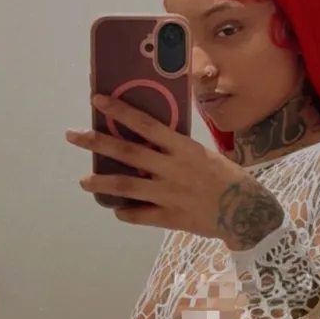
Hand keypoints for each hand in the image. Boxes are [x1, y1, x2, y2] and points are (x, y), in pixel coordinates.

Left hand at [65, 94, 284, 249]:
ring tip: (84, 181)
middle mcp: (173, 169)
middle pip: (127, 153)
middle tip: (73, 135)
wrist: (246, 212)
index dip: (119, 112)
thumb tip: (152, 137)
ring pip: (126, 187)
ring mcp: (170, 195)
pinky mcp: (171, 218)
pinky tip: (116, 209)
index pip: (146, 124)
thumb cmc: (228, 178)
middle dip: (97, 142)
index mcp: (183, 148)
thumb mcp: (205, 154)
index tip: (97, 100)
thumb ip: (178, 149)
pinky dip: (125, 212)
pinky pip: (140, 216)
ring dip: (101, 183)